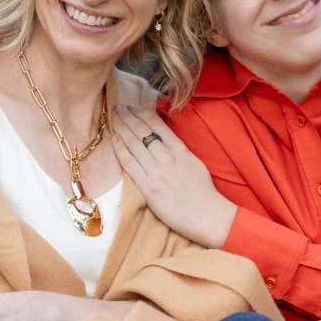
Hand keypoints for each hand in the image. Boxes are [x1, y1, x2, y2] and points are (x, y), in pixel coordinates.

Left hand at [110, 108, 235, 246]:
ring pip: (134, 143)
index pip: (158, 125)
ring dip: (122, 128)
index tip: (133, 106)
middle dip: (129, 116)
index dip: (142, 113)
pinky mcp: (148, 187)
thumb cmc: (203, 192)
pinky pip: (130, 164)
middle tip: (118, 107)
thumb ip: (179, 151)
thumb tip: (166, 141)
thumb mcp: (194, 163)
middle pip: (143, 131)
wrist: (206, 215)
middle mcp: (167, 157)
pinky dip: (120, 149)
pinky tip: (113, 139)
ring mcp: (157, 171)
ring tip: (113, 117)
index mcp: (180, 150)